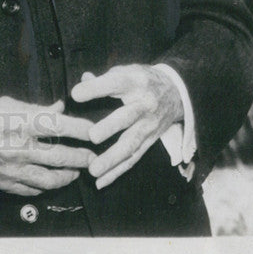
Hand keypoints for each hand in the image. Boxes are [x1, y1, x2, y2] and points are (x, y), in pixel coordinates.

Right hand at [0, 96, 94, 194]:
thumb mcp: (5, 103)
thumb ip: (35, 108)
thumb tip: (58, 108)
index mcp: (19, 123)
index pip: (59, 126)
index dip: (81, 129)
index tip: (94, 130)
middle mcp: (19, 148)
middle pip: (62, 158)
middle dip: (83, 158)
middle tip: (93, 156)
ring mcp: (14, 169)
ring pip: (52, 180)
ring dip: (69, 176)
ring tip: (76, 171)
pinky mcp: (7, 184)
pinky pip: (34, 191)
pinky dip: (47, 186)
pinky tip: (52, 180)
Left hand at [69, 64, 183, 188]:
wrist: (176, 92)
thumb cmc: (142, 80)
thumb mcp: (126, 71)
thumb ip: (102, 79)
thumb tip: (82, 80)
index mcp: (135, 82)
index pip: (115, 83)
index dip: (95, 88)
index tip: (76, 94)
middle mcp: (144, 105)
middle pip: (127, 117)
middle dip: (110, 127)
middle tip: (92, 136)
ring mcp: (148, 126)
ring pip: (130, 144)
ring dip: (112, 158)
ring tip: (93, 169)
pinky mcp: (149, 141)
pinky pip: (133, 159)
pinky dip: (117, 172)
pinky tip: (101, 182)